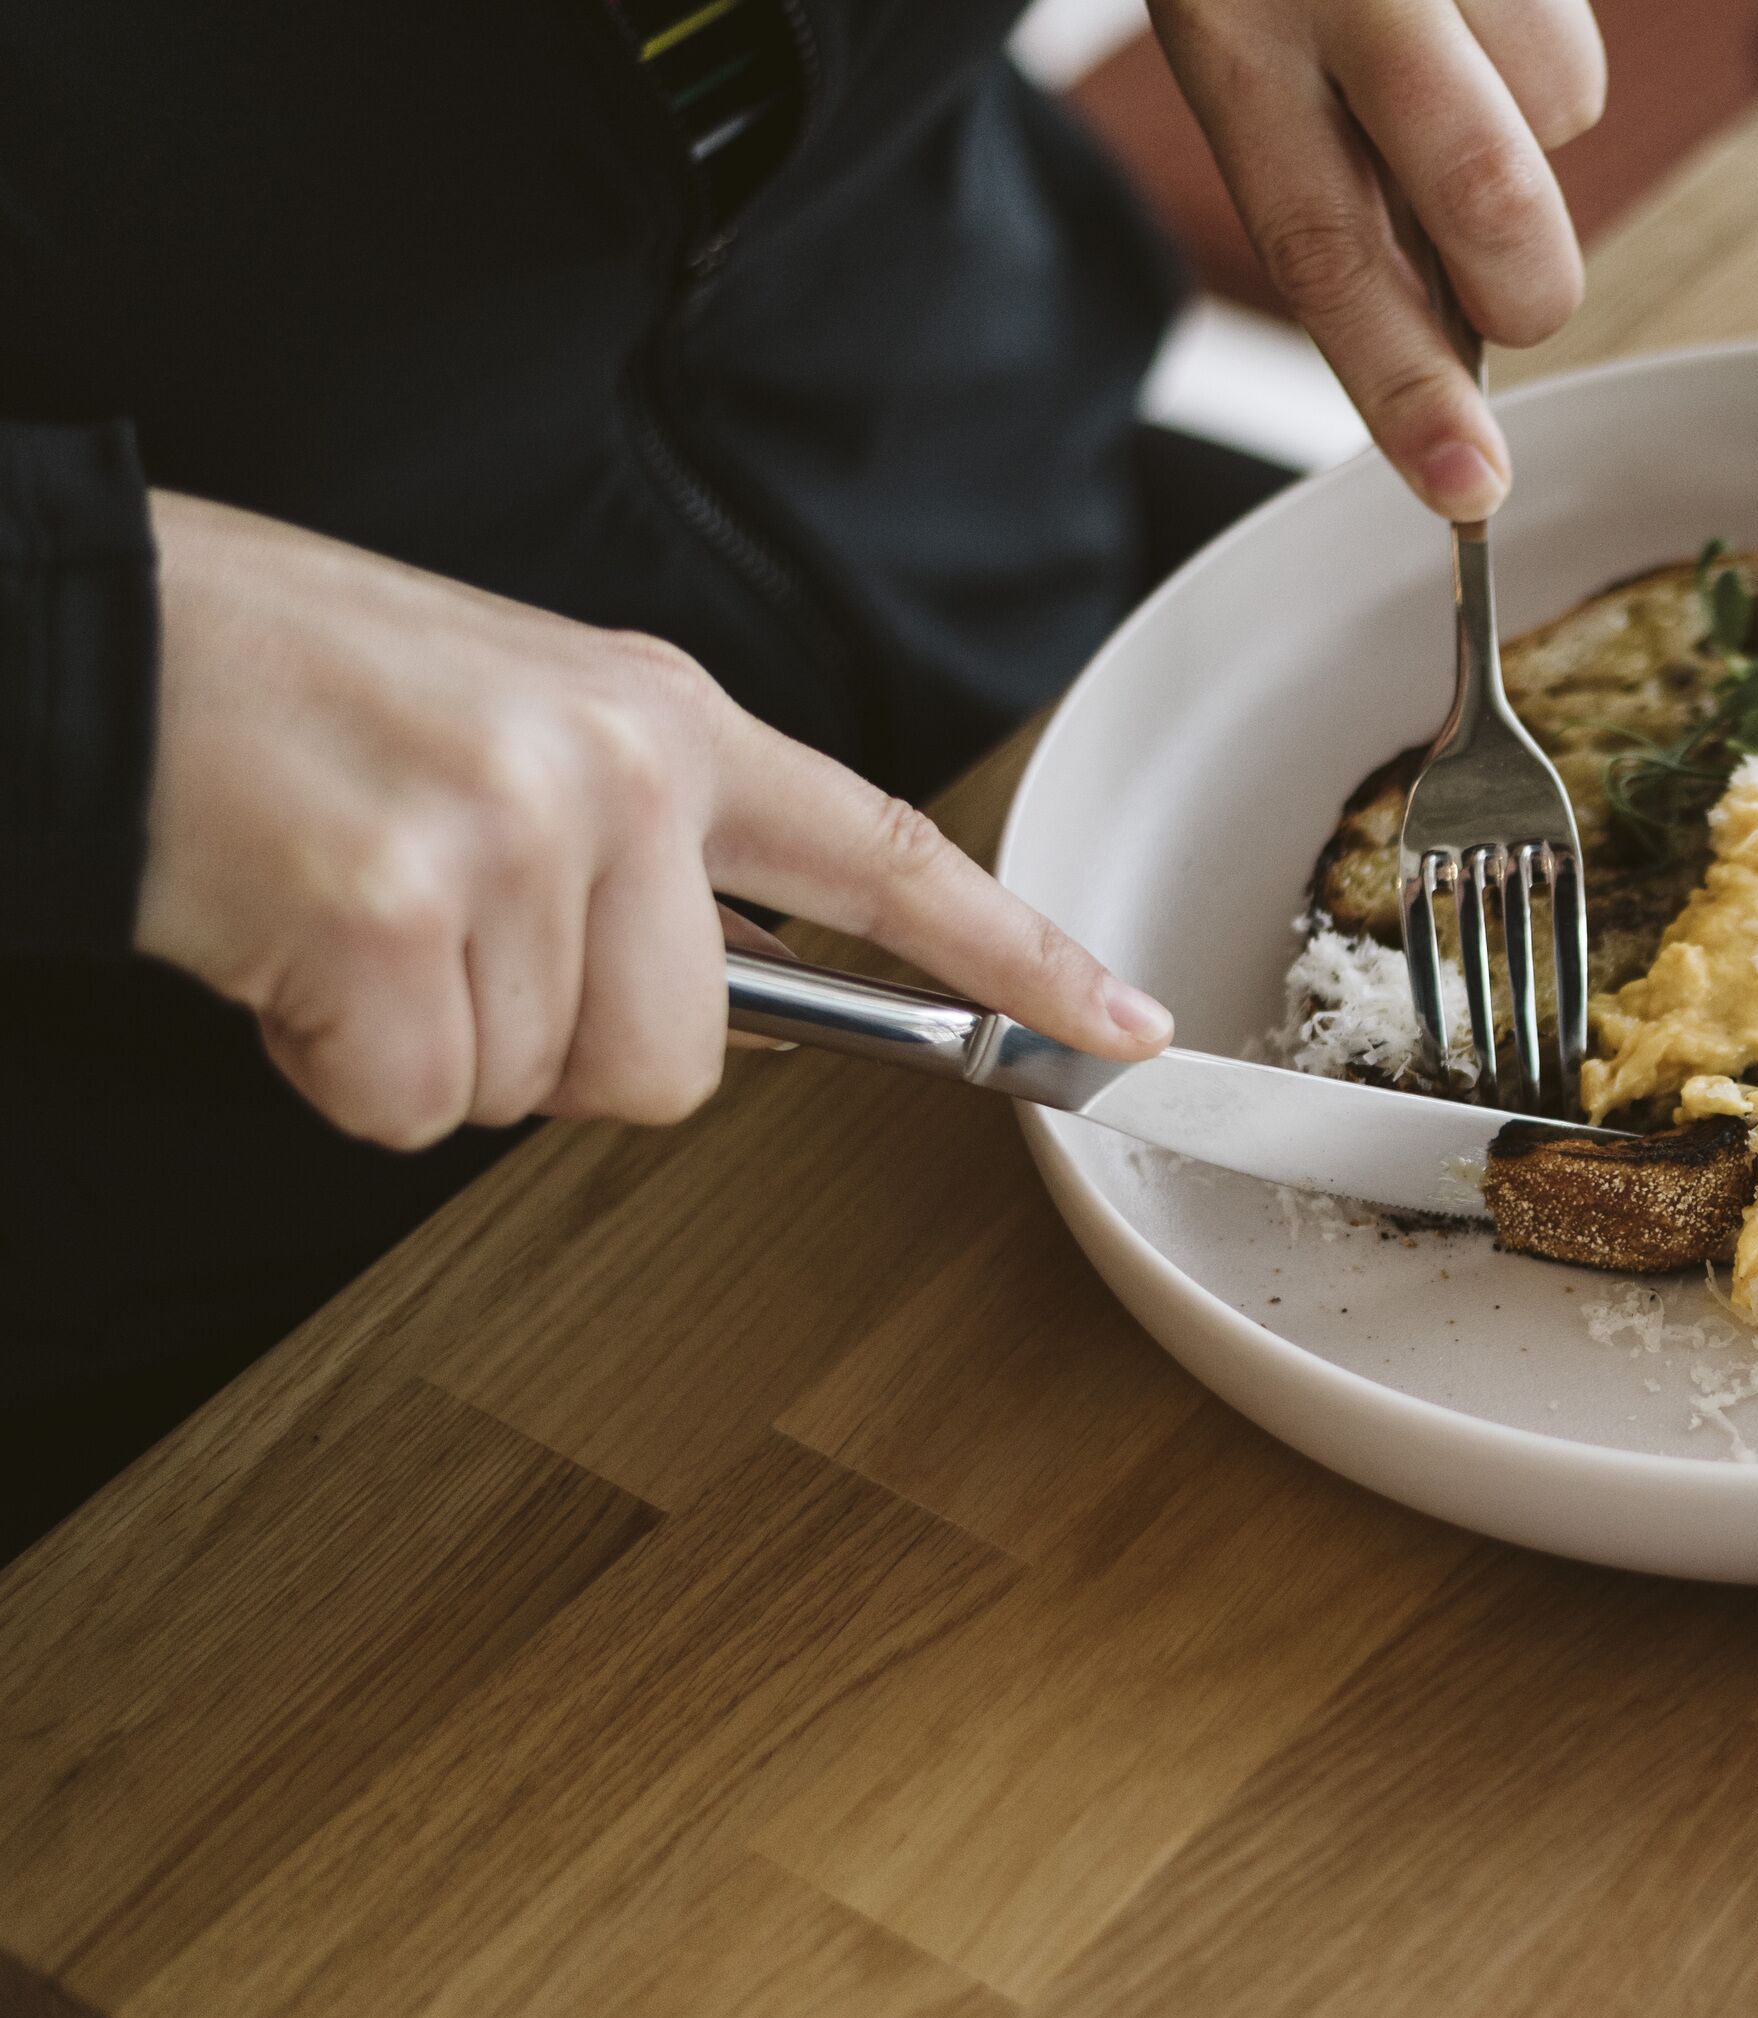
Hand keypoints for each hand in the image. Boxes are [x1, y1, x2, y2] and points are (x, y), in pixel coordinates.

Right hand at [133, 493, 1171, 1150]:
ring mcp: (512, 835)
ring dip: (423, 1045)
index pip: (882, 853)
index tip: (1123, 1026)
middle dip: (549, 1047)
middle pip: (678, 1059)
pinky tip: (286, 951)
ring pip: (538, 1090)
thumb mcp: (511, 728)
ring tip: (344, 911)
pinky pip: (415, 1105)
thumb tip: (722, 1000)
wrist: (83, 640)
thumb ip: (643, 852)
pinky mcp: (397, 910)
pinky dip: (334, 1067)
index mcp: (659, 720)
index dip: (1014, 955)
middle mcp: (613, 771)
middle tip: (429, 933)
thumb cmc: (283, 694)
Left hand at [1150, 0, 1604, 520]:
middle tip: (1501, 290)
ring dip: (1528, 119)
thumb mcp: (1237, 47)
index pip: (1327, 250)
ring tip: (1449, 50)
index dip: (1406, 388)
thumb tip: (1452, 348)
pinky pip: (1576, 30)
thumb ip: (1338, 186)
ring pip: (1563, 107)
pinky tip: (1471, 1)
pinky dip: (1537, 43)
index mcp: (1229, 38)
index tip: (1469, 492)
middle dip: (1521, 287)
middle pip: (1493, 204)